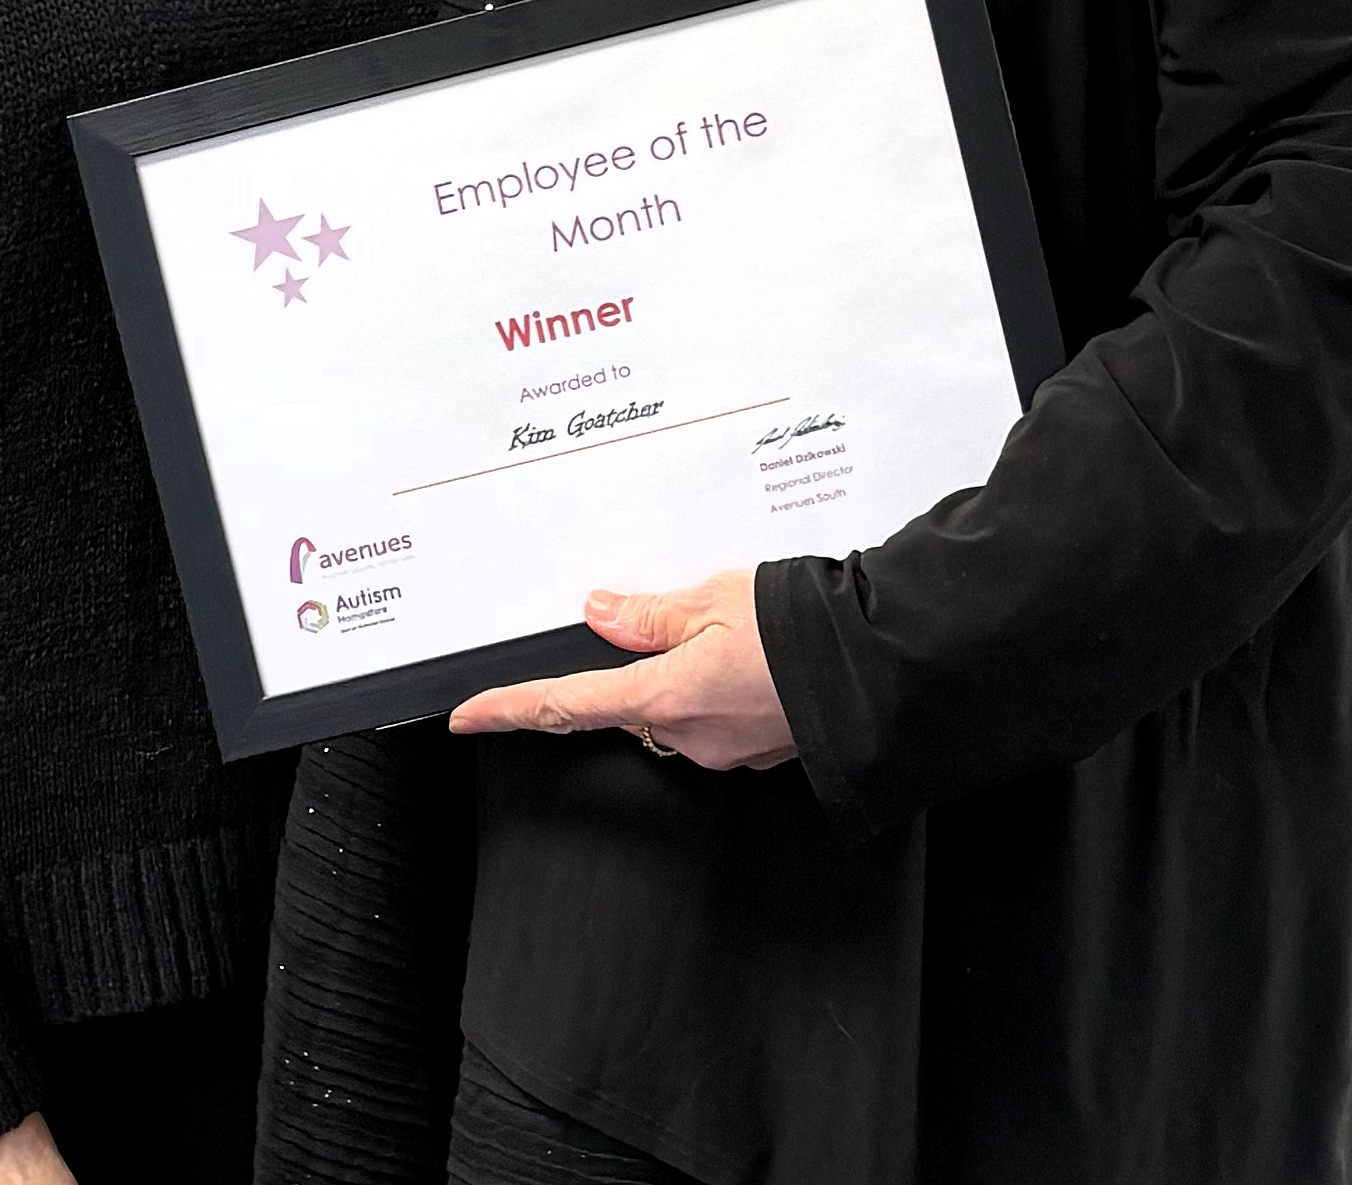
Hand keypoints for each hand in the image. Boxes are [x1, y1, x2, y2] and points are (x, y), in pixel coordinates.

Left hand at [447, 566, 796, 769]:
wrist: (885, 672)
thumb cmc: (803, 632)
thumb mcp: (715, 598)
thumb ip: (650, 615)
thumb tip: (600, 616)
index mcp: (664, 697)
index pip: (564, 706)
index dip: (510, 708)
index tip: (466, 714)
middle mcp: (688, 738)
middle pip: (629, 703)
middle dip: (638, 666)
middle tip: (680, 621)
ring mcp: (724, 751)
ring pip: (676, 708)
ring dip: (687, 671)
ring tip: (733, 628)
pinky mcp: (757, 752)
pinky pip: (717, 717)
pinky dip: (722, 687)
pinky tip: (753, 657)